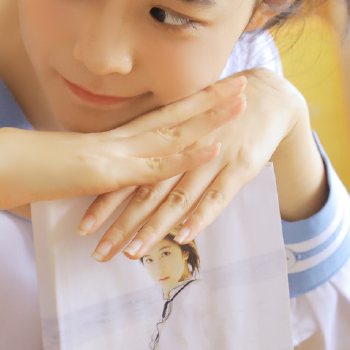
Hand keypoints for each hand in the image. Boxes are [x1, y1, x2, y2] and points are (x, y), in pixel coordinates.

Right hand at [0, 76, 245, 291]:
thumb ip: (78, 180)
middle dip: (208, 101)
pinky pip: (152, 165)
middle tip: (243, 82)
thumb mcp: (57, 177)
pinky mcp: (104, 172)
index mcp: (102, 142)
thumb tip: (86, 187)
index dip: (185, 106)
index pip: (152, 120)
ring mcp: (110, 153)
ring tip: (242, 102)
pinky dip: (185, 156)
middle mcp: (111, 141)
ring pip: (170, 132)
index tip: (212, 92)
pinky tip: (214, 148)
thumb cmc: (11, 176)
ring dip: (209, 118)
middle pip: (169, 116)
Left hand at [78, 68, 326, 260]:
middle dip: (120, 225)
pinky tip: (181, 237)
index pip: (128, 178)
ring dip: (152, 228)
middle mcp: (182, 152)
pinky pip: (216, 197)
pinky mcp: (239, 167)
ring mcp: (210, 160)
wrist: (266, 95)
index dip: (103, 202)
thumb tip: (129, 184)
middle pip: (144, 193)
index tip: (82, 227)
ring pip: (175, 199)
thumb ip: (159, 156)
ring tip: (133, 253)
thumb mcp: (184, 132)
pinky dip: (198, 217)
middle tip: (99, 252)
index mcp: (165, 144)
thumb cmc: (221, 117)